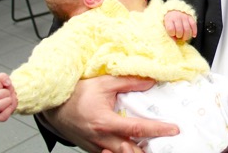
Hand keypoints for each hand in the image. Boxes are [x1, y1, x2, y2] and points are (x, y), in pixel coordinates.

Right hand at [0, 72, 17, 121]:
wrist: (15, 94)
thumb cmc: (6, 87)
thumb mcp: (3, 78)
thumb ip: (2, 77)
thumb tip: (6, 83)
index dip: (0, 84)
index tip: (3, 85)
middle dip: (6, 92)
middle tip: (8, 93)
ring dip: (7, 100)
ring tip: (9, 99)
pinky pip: (2, 117)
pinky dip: (7, 111)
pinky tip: (10, 106)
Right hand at [41, 76, 178, 152]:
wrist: (54, 107)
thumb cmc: (76, 94)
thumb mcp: (104, 82)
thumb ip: (129, 81)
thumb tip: (150, 81)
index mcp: (105, 122)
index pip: (137, 128)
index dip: (157, 129)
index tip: (173, 129)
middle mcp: (102, 139)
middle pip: (131, 151)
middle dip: (149, 150)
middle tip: (167, 145)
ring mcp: (97, 147)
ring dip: (137, 152)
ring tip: (152, 147)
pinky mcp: (92, 149)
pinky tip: (134, 147)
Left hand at [164, 11, 196, 40]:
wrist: (173, 10)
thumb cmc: (169, 21)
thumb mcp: (165, 26)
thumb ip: (169, 34)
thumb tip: (176, 41)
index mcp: (169, 19)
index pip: (171, 29)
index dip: (172, 34)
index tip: (172, 34)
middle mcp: (177, 17)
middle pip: (180, 30)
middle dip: (179, 36)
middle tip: (179, 37)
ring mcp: (184, 17)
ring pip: (187, 29)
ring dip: (186, 36)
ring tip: (184, 38)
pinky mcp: (190, 17)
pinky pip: (193, 25)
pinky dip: (194, 31)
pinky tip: (193, 35)